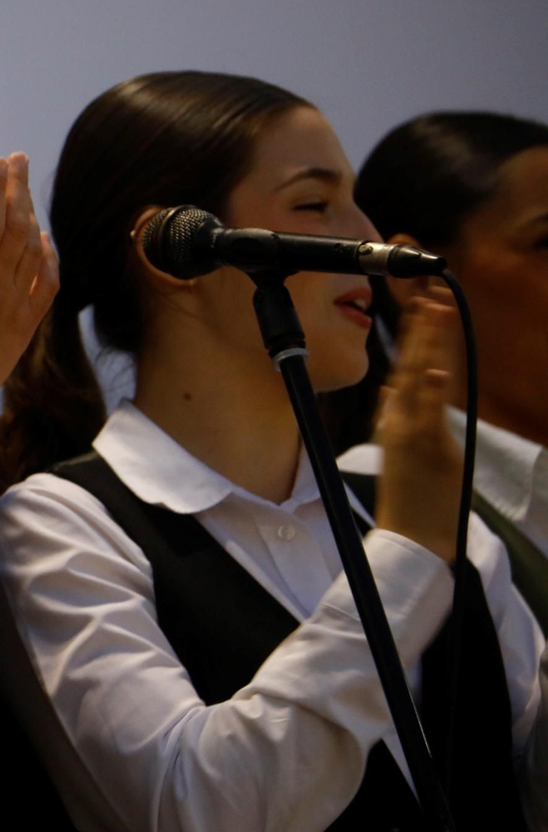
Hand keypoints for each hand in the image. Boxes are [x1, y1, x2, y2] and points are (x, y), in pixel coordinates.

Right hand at [0, 154, 59, 440]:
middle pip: (16, 227)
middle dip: (18, 188)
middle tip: (18, 159)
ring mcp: (14, 307)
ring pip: (33, 249)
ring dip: (32, 214)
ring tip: (25, 190)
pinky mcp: (26, 325)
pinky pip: (46, 282)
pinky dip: (48, 255)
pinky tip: (43, 238)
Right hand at [374, 290, 463, 562]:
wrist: (412, 536)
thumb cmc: (410, 496)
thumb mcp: (396, 448)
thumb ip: (395, 415)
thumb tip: (395, 386)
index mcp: (394, 419)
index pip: (406, 366)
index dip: (416, 334)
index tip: (426, 303)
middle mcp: (401, 421)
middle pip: (411, 364)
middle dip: (422, 329)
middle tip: (432, 294)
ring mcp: (415, 433)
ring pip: (420, 380)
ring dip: (428, 346)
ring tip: (436, 314)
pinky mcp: (430, 449)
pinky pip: (430, 415)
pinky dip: (429, 392)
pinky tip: (434, 371)